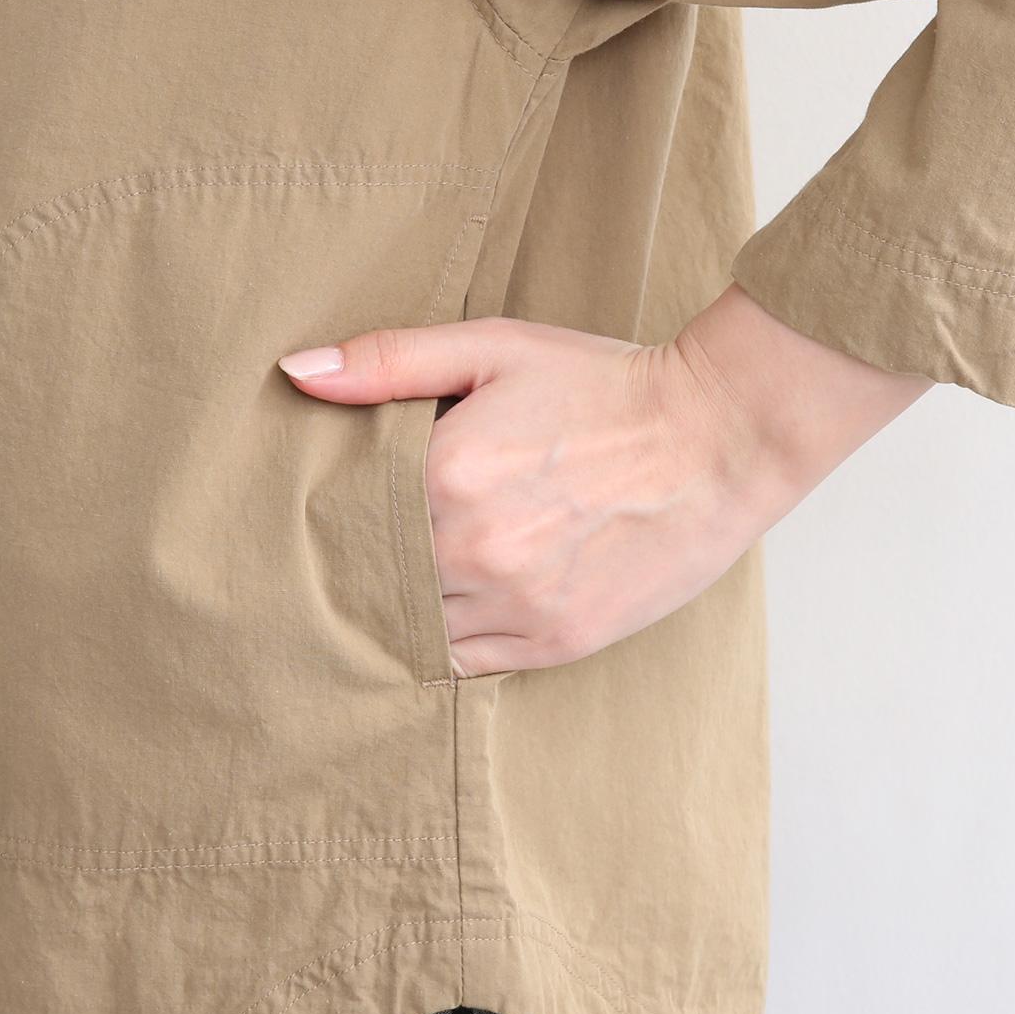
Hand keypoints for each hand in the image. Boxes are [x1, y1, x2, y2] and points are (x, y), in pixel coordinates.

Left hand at [277, 283, 932, 677]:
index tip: (327, 516)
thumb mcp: (494, 349)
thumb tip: (295, 371)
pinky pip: (467, 664)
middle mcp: (475, 551)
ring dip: (402, 610)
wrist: (719, 436)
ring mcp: (518, 606)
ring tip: (402, 583)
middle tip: (356, 554)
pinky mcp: (557, 642)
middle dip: (363, 568)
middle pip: (375, 581)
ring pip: (415, 630)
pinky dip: (447, 643)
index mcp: (447, 476)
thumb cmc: (604, 387)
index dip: (335, 519)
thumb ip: (388, 363)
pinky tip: (447, 614)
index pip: (347, 520)